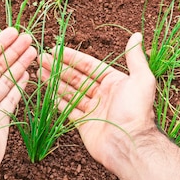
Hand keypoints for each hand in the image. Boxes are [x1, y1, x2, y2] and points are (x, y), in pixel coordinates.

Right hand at [40, 33, 156, 175]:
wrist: (129, 144)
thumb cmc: (135, 111)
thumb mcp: (141, 79)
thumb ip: (135, 57)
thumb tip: (136, 35)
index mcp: (114, 82)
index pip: (89, 65)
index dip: (71, 57)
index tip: (55, 50)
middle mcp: (103, 95)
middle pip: (76, 77)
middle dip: (58, 67)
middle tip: (40, 59)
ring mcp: (93, 110)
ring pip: (70, 92)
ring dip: (55, 81)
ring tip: (38, 72)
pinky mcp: (84, 125)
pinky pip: (68, 110)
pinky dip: (57, 101)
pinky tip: (46, 91)